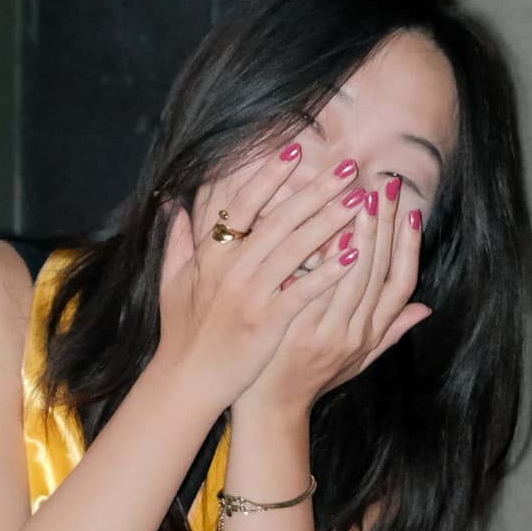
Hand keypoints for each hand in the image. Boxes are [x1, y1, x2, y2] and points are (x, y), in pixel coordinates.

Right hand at [155, 143, 373, 409]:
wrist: (187, 380)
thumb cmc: (182, 332)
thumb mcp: (171, 281)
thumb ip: (176, 240)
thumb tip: (172, 205)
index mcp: (211, 254)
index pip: (244, 204)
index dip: (271, 175)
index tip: (297, 151)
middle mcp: (231, 268)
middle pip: (280, 219)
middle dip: (316, 190)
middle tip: (348, 167)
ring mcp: (250, 294)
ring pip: (296, 248)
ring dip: (330, 221)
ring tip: (360, 201)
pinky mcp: (268, 321)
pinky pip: (303, 289)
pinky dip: (328, 271)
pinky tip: (354, 254)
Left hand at [230, 178, 431, 416]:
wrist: (270, 411)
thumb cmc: (311, 379)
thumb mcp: (356, 361)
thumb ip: (388, 333)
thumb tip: (425, 310)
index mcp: (369, 335)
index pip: (401, 284)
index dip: (409, 248)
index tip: (412, 212)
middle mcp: (354, 333)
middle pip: (378, 272)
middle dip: (385, 226)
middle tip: (386, 186)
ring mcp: (324, 333)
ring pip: (351, 278)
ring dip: (359, 236)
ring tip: (361, 198)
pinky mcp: (295, 332)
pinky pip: (314, 290)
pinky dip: (323, 262)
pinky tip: (326, 232)